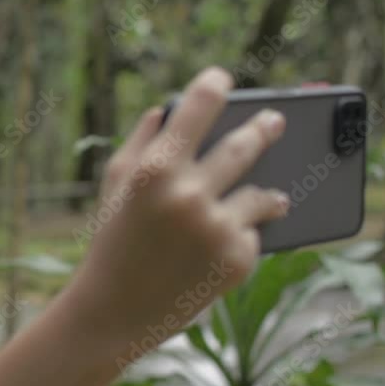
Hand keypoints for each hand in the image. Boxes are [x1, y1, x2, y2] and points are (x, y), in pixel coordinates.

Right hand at [70, 67, 289, 356]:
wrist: (115, 308)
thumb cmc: (111, 240)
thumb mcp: (115, 184)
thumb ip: (140, 140)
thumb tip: (166, 108)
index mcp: (155, 168)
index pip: (200, 105)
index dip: (215, 84)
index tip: (223, 77)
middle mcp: (189, 193)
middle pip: (245, 144)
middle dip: (263, 128)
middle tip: (274, 121)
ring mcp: (217, 228)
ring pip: (260, 194)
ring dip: (264, 193)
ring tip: (269, 194)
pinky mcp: (236, 260)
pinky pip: (253, 233)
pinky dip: (242, 235)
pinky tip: (224, 245)